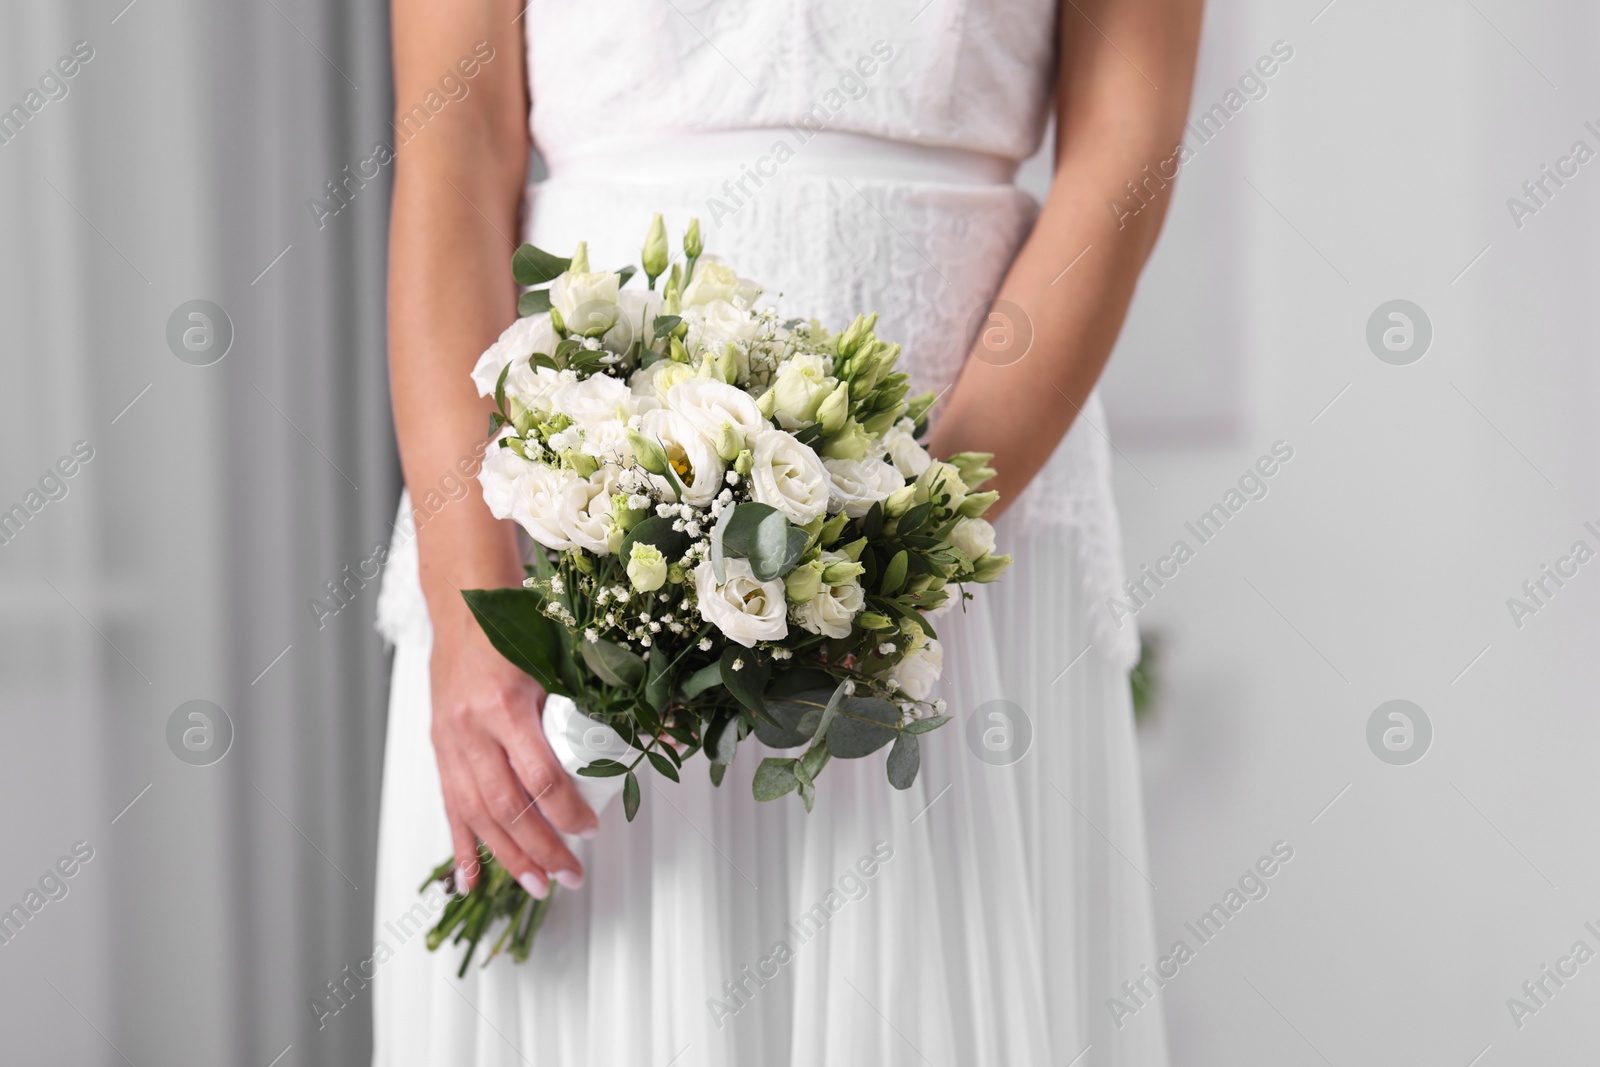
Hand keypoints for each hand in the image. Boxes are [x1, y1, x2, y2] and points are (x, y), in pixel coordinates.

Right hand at [429, 599, 598, 896]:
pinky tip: (468, 881)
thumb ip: (605, 699)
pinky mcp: (439, 748)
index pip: (539, 777)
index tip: (592, 830)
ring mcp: (450, 742)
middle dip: (540, 849)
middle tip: (569, 877)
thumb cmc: (519, 627)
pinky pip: (448, 806)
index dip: (567, 811)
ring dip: (507, 858)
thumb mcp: (564, 659)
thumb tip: (666, 735)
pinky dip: (459, 847)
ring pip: (476, 815)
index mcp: (507, 705)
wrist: (465, 603)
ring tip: (536, 888)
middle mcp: (472, 729)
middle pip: (506, 807)